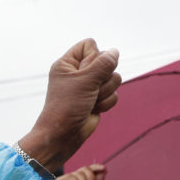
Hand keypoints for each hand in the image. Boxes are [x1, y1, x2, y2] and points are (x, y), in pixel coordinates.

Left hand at [19, 39, 120, 169]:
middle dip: (102, 78)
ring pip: (113, 78)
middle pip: (106, 61)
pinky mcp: (97, 98)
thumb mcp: (85, 81)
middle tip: (87, 90)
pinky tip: (94, 109)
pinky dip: (106, 102)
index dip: (94, 56)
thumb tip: (115, 52)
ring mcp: (89, 86)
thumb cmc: (67, 107)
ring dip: (104, 92)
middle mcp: (78, 72)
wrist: (64, 135)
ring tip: (90, 101)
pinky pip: (114, 93)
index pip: (89, 44)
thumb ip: (103, 64)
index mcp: (67, 63)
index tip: (85, 72)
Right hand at [54, 163, 106, 179]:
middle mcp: (74, 177)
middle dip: (91, 177)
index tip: (103, 168)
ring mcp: (67, 179)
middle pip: (85, 169)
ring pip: (79, 173)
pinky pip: (70, 177)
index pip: (89, 169)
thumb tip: (104, 169)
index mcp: (82, 179)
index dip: (96, 167)